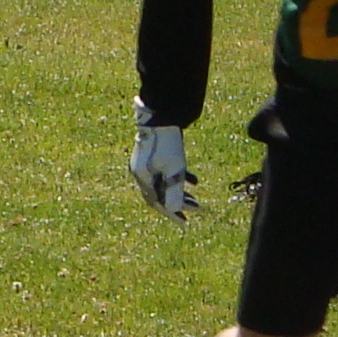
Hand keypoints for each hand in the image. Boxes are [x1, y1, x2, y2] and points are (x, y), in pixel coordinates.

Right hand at [130, 104, 196, 218]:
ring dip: (180, 191)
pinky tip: (194, 180)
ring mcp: (147, 162)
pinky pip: (167, 170)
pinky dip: (180, 177)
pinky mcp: (155, 153)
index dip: (172, 213)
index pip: (157, 202)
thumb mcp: (174, 169)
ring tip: (196, 198)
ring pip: (165, 182)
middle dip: (178, 203)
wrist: (162, 113)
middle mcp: (141, 171)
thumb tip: (174, 209)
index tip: (185, 222)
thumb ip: (174, 190)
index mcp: (142, 177)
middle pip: (160, 193)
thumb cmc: (167, 142)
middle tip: (194, 210)